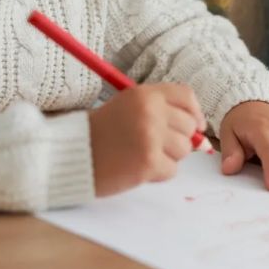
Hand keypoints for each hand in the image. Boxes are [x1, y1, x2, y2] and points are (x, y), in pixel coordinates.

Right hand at [88, 83, 205, 196]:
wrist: (68, 156)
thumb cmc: (100, 133)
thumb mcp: (128, 107)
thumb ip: (162, 111)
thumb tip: (200, 131)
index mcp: (145, 94)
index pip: (186, 96)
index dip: (194, 112)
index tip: (195, 126)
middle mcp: (150, 111)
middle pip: (189, 126)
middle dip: (176, 139)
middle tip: (151, 145)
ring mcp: (150, 137)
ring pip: (183, 150)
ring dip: (167, 157)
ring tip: (139, 155)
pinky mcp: (148, 162)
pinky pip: (172, 171)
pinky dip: (158, 174)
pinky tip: (136, 168)